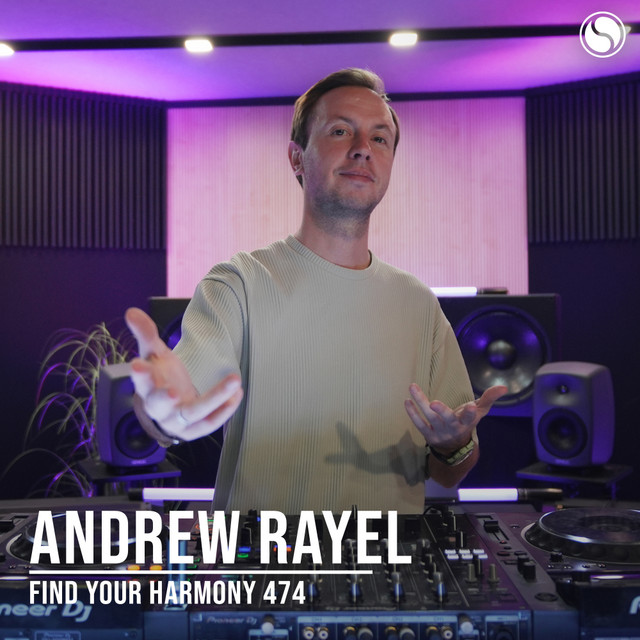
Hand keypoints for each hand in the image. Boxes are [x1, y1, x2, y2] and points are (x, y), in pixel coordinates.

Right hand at [124, 307, 243, 441]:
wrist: (171, 405)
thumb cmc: (162, 375)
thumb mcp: (155, 353)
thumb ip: (146, 333)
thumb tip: (132, 312)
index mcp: (146, 387)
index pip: (140, 381)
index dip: (139, 374)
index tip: (137, 364)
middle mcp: (158, 408)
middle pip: (158, 405)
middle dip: (164, 398)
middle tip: (172, 392)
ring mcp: (176, 422)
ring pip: (193, 413)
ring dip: (215, 398)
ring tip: (235, 380)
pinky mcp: (194, 430)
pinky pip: (210, 423)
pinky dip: (225, 410)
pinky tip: (238, 394)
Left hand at [404, 383, 507, 453]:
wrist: (454, 446)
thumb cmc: (466, 422)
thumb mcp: (479, 411)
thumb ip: (489, 398)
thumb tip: (504, 387)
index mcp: (466, 422)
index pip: (469, 418)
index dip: (469, 413)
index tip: (469, 406)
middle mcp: (453, 428)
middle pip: (447, 420)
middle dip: (442, 412)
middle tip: (434, 403)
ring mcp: (440, 432)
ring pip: (430, 419)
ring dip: (420, 403)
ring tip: (412, 388)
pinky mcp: (428, 434)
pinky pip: (419, 424)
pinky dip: (412, 413)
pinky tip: (407, 401)